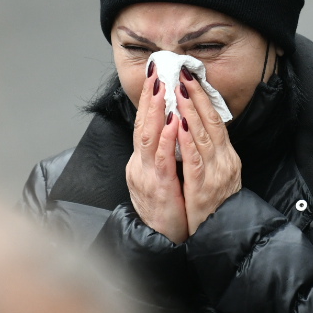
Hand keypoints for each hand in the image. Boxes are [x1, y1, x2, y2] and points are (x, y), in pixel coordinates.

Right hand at [126, 65, 189, 243]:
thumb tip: (171, 131)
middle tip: (156, 72)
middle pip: (142, 125)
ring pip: (148, 138)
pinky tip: (171, 123)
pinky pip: (161, 160)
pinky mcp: (159, 188)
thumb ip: (163, 156)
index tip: (155, 76)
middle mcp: (141, 166)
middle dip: (149, 97)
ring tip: (162, 88)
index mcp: (143, 162)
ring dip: (155, 111)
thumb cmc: (167, 210)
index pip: (143, 125)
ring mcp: (147, 177)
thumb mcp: (163, 179)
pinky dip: (165, 140)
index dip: (148, 100)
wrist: (164, 241)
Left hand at [173, 67, 241, 234]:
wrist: (222, 234)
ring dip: (190, 112)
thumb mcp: (217, 174)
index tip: (191, 78)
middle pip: (211, 122)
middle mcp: (225, 161)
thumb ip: (210, 153)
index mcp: (227, 156)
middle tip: (183, 74)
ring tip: (178, 91)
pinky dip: (187, 142)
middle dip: (196, 97)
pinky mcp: (204, 188)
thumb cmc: (215, 206)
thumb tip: (198, 129)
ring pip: (203, 136)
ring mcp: (216, 174)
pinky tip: (179, 126)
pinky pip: (195, 161)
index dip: (203, 98)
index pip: (216, 121)